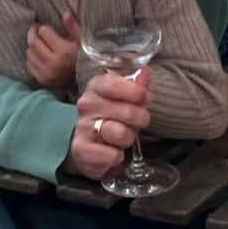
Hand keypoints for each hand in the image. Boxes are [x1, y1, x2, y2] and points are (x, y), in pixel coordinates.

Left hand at [25, 16, 78, 91]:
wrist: (87, 79)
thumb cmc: (83, 57)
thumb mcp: (81, 40)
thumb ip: (72, 27)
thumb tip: (65, 13)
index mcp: (64, 51)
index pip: (44, 32)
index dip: (44, 28)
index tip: (44, 27)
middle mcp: (53, 63)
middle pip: (34, 43)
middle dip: (33, 33)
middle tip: (35, 30)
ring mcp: (47, 74)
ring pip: (30, 54)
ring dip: (31, 47)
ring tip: (37, 44)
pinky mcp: (44, 81)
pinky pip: (30, 66)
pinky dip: (31, 59)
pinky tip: (37, 56)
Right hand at [66, 67, 152, 181]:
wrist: (88, 145)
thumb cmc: (111, 117)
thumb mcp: (124, 100)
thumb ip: (136, 86)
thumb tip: (145, 71)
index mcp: (96, 87)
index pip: (114, 84)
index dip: (135, 92)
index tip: (144, 98)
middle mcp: (86, 105)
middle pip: (126, 111)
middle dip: (140, 119)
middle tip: (137, 123)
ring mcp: (82, 127)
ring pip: (120, 134)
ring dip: (128, 139)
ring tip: (123, 138)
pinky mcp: (81, 150)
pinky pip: (112, 155)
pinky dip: (117, 157)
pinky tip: (113, 152)